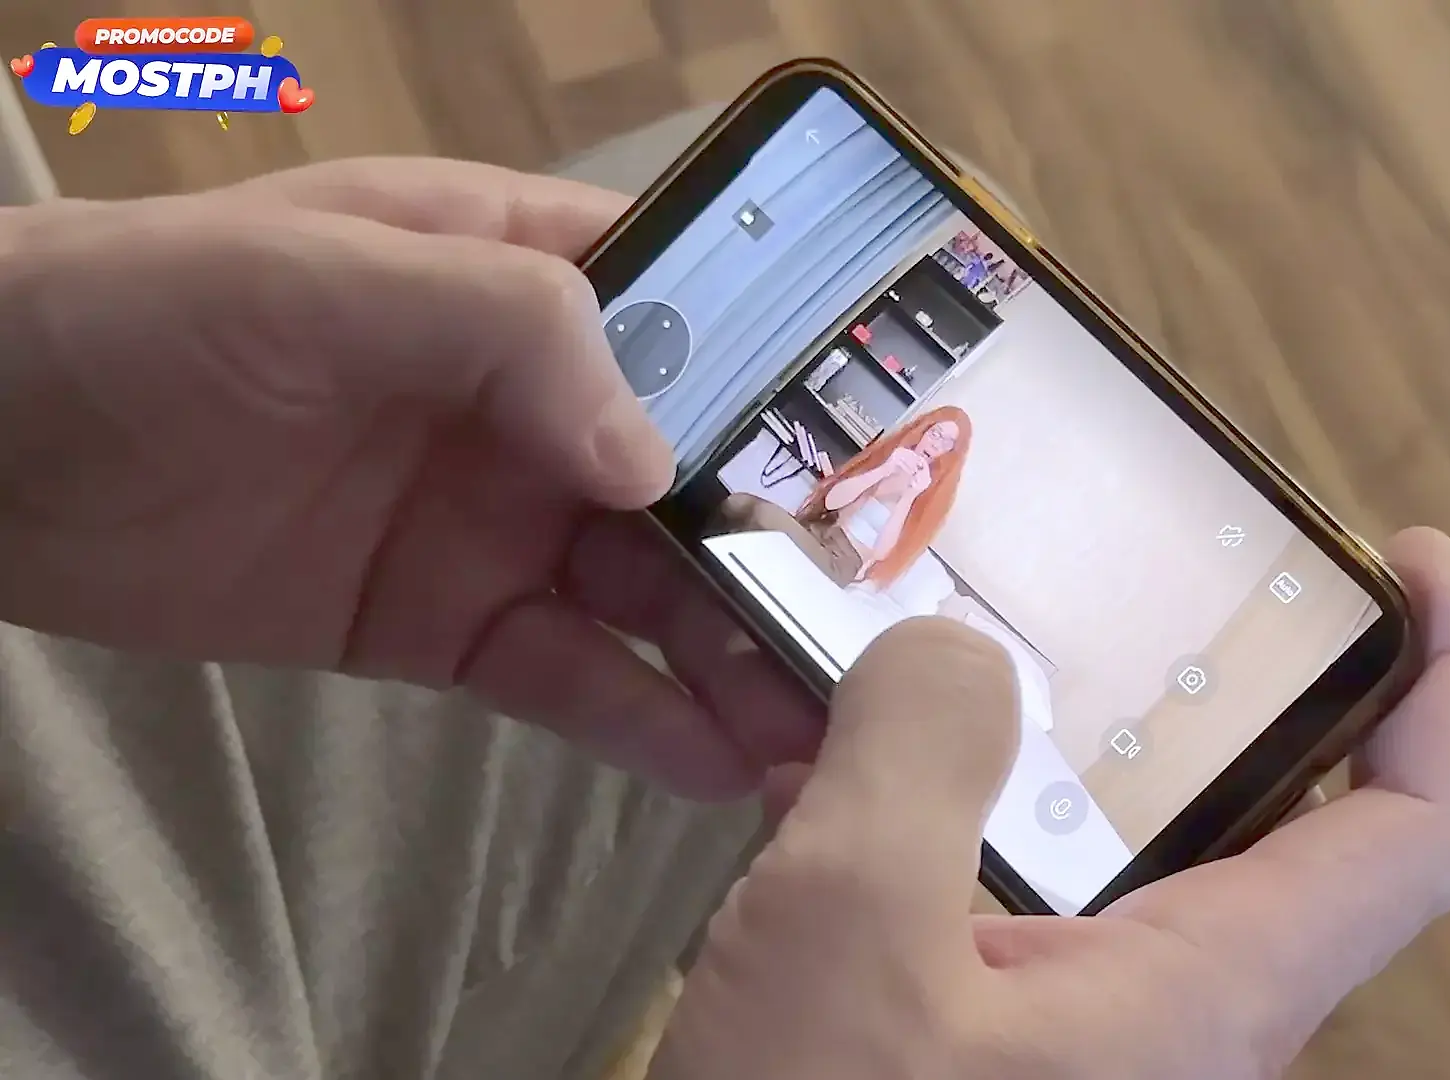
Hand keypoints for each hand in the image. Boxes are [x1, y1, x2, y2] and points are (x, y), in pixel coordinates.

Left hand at [0, 158, 820, 797]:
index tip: (879, 465)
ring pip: (648, 591)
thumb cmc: (140, 311)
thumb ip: (502, 331)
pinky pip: (564, 673)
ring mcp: (494, 518)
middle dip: (782, 551)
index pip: (698, 317)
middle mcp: (534, 401)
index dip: (791, 386)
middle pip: (695, 477)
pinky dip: (639, 718)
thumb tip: (652, 459)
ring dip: (733, 654)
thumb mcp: (320, 277)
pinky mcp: (442, 624)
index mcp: (523, 278)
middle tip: (870, 633)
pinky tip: (716, 760)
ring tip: (818, 722)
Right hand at [653, 528, 1449, 1078]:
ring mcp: (1102, 1048)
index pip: (1417, 834)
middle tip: (1167, 576)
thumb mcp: (850, 928)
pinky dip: (976, 822)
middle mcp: (1190, 1021)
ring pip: (1146, 864)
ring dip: (1081, 747)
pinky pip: (1038, 914)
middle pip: (1293, 831)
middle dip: (1246, 686)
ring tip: (981, 644)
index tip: (1410, 560)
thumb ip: (917, 757)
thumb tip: (958, 653)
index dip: (1449, 685)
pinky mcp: (1014, 1059)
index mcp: (1212, 991)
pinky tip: (850, 779)